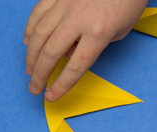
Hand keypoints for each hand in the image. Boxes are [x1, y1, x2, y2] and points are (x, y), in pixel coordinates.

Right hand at [24, 0, 147, 101]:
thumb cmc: (129, 2)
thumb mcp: (121, 31)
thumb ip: (95, 45)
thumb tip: (70, 53)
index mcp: (98, 32)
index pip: (75, 66)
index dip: (61, 85)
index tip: (51, 96)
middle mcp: (78, 19)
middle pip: (51, 53)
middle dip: (40, 75)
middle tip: (34, 88)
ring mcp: (65, 5)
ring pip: (39, 34)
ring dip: (31, 56)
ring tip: (29, 70)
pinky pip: (38, 13)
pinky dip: (30, 29)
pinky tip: (27, 42)